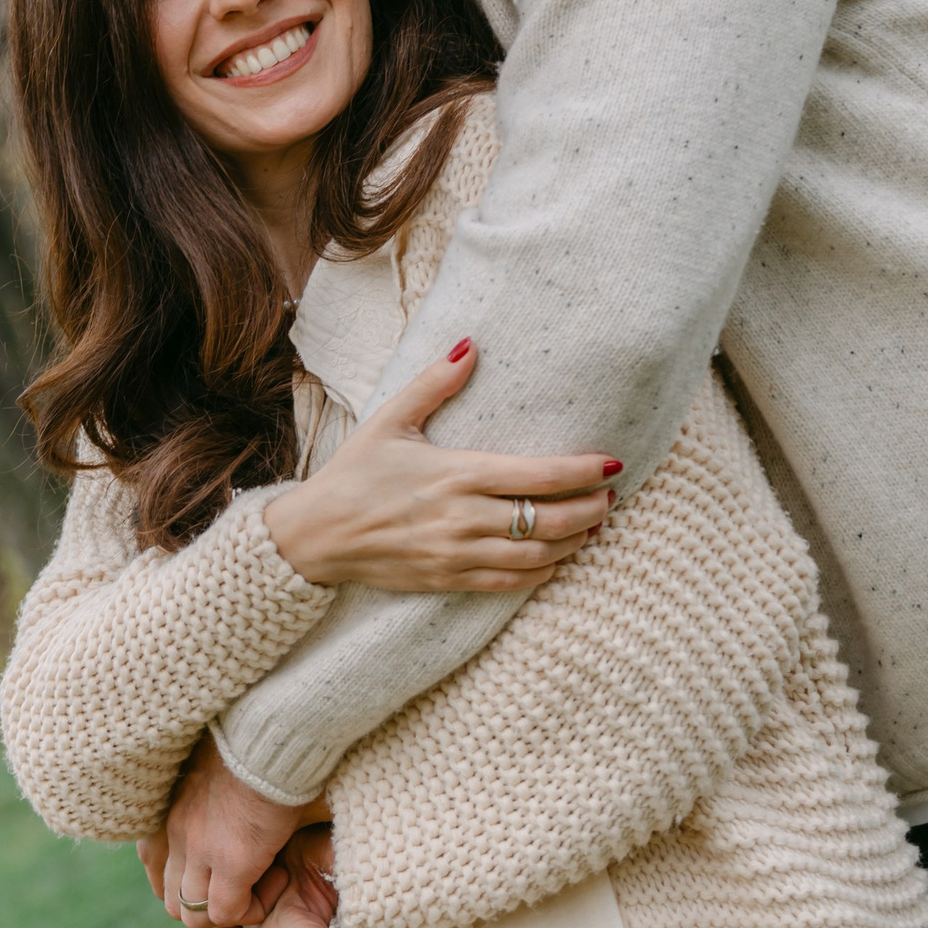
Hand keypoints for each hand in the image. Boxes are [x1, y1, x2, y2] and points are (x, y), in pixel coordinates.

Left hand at [144, 732, 324, 927]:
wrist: (276, 728)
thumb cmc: (257, 741)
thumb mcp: (219, 774)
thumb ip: (214, 803)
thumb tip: (233, 819)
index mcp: (170, 810)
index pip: (154, 866)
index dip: (186, 886)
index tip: (219, 885)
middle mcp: (175, 834)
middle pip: (172, 900)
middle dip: (207, 908)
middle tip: (244, 895)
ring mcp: (200, 849)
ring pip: (194, 915)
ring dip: (227, 913)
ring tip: (260, 886)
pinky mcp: (233, 860)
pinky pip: (229, 911)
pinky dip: (250, 909)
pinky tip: (277, 879)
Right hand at [264, 340, 617, 592]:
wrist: (315, 536)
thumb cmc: (354, 473)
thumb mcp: (390, 419)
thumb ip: (435, 382)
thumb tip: (470, 344)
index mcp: (457, 473)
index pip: (538, 476)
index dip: (583, 471)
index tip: (613, 464)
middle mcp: (464, 518)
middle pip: (550, 520)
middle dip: (591, 510)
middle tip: (610, 497)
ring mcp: (458, 554)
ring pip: (537, 557)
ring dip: (574, 543)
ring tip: (592, 527)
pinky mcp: (449, 580)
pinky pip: (510, 584)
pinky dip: (543, 574)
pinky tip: (556, 560)